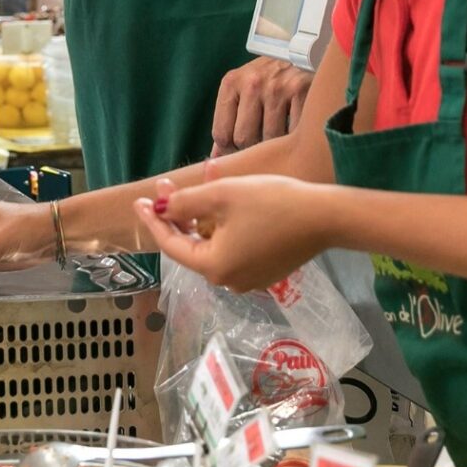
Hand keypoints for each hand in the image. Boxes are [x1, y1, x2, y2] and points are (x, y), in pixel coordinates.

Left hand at [135, 174, 331, 292]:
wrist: (327, 217)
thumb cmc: (271, 204)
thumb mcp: (220, 196)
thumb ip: (185, 203)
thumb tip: (161, 208)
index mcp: (214, 267)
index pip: (172, 245)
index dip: (153, 220)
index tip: (139, 201)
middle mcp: (230, 281)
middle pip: (191, 246)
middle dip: (176, 214)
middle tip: (166, 185)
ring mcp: (250, 279)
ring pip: (212, 245)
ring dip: (199, 218)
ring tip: (195, 188)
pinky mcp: (267, 270)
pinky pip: (232, 248)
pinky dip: (221, 227)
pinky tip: (221, 203)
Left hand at [212, 57, 313, 154]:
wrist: (304, 52)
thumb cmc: (270, 78)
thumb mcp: (244, 90)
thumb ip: (229, 121)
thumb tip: (217, 157)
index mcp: (231, 83)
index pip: (221, 134)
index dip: (230, 150)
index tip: (241, 152)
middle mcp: (251, 83)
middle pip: (243, 139)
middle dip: (253, 148)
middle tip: (265, 144)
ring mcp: (277, 87)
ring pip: (270, 138)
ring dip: (276, 144)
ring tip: (282, 135)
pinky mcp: (301, 90)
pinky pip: (293, 131)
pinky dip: (294, 137)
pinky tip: (297, 130)